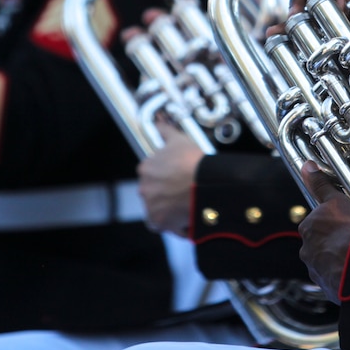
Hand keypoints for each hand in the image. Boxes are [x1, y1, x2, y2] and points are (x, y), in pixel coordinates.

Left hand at [137, 121, 204, 236]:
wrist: (205, 184)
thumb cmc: (193, 161)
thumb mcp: (179, 140)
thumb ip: (166, 131)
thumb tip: (159, 122)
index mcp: (146, 168)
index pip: (152, 174)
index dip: (167, 176)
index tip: (178, 177)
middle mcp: (144, 188)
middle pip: (155, 192)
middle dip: (168, 193)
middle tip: (185, 191)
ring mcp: (150, 207)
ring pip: (159, 209)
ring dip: (171, 209)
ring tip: (189, 204)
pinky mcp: (160, 223)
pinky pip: (166, 226)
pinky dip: (176, 225)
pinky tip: (188, 217)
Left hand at [297, 161, 349, 303]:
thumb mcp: (338, 201)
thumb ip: (321, 185)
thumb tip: (307, 167)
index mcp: (308, 228)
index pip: (318, 222)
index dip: (334, 222)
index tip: (347, 224)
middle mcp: (307, 250)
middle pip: (321, 242)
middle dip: (335, 241)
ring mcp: (316, 269)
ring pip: (327, 260)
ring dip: (339, 258)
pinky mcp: (327, 286)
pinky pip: (334, 278)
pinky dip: (342, 274)